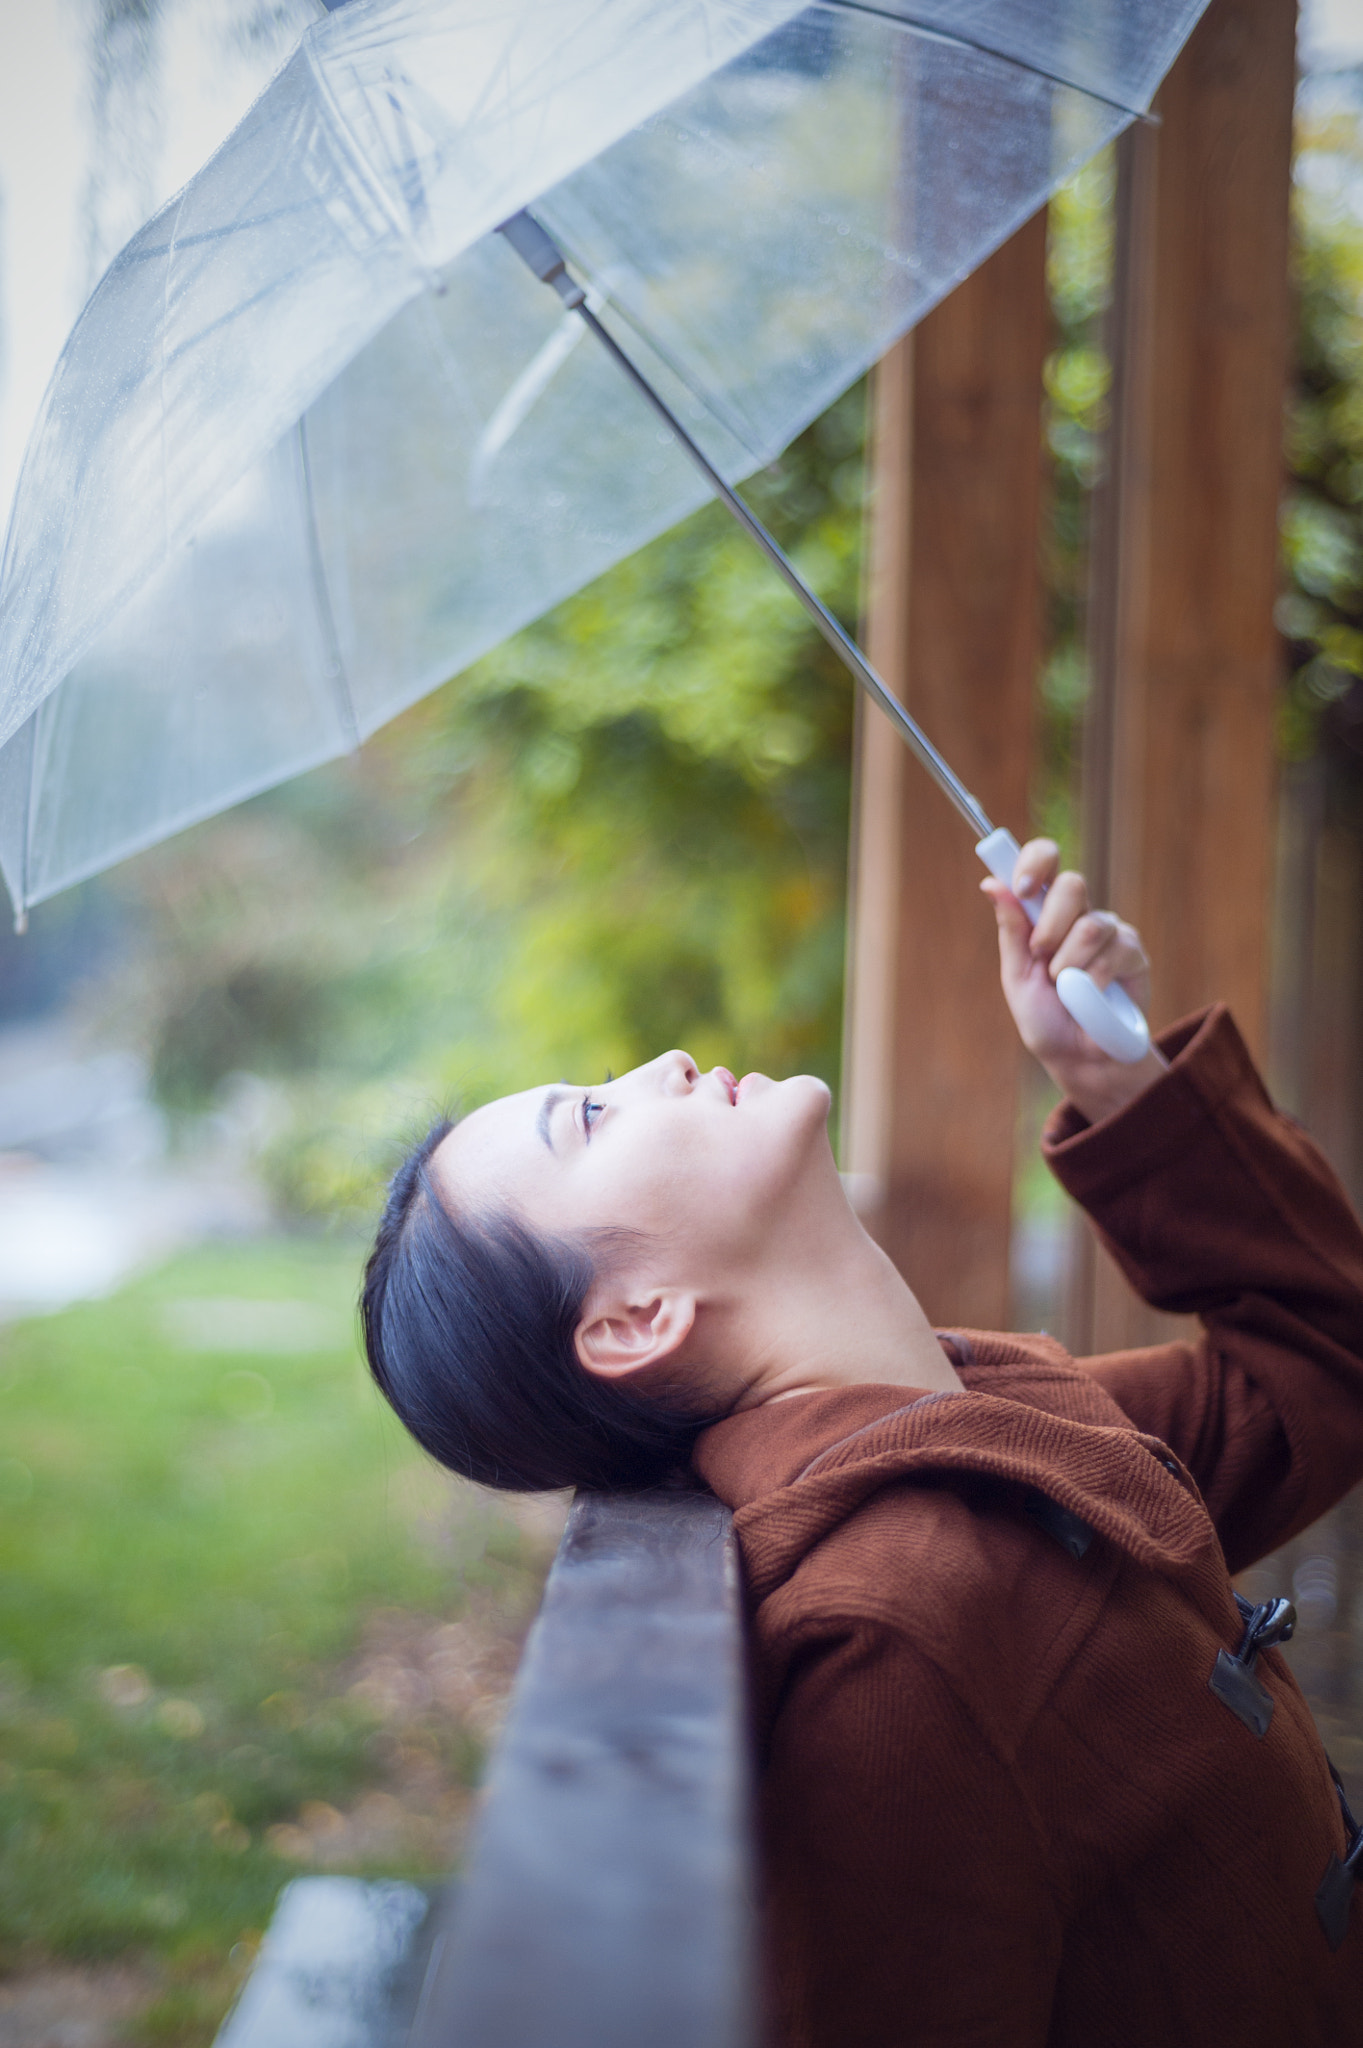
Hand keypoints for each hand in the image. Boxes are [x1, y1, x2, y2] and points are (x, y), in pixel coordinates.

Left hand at [981, 838, 1167, 1123]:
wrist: (1080, 1057)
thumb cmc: (1045, 1017)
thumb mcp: (1018, 976)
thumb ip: (1011, 931)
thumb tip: (990, 882)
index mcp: (1044, 914)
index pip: (1044, 861)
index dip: (1034, 862)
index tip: (1022, 888)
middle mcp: (1077, 915)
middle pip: (1072, 884)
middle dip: (1052, 924)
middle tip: (1043, 956)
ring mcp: (1109, 930)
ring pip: (1093, 925)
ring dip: (1071, 964)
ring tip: (1067, 988)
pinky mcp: (1134, 952)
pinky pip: (1116, 950)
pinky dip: (1096, 979)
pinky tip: (1093, 995)